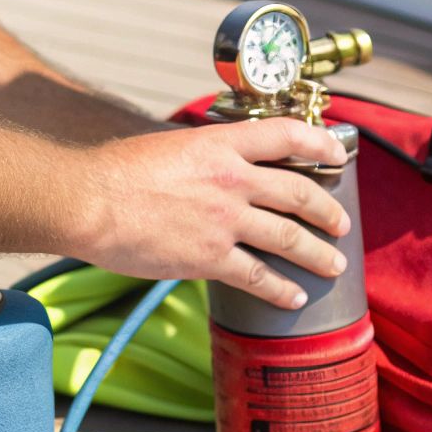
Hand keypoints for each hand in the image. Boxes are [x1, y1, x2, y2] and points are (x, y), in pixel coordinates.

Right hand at [67, 120, 351, 308]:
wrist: (89, 201)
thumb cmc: (116, 173)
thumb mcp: (170, 148)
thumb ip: (203, 158)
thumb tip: (216, 170)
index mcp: (221, 144)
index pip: (287, 134)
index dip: (320, 143)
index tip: (339, 154)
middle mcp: (232, 179)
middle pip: (298, 193)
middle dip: (328, 211)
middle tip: (342, 224)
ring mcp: (224, 220)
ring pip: (288, 238)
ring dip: (317, 253)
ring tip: (332, 266)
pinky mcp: (209, 257)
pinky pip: (257, 277)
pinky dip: (281, 289)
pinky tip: (293, 297)